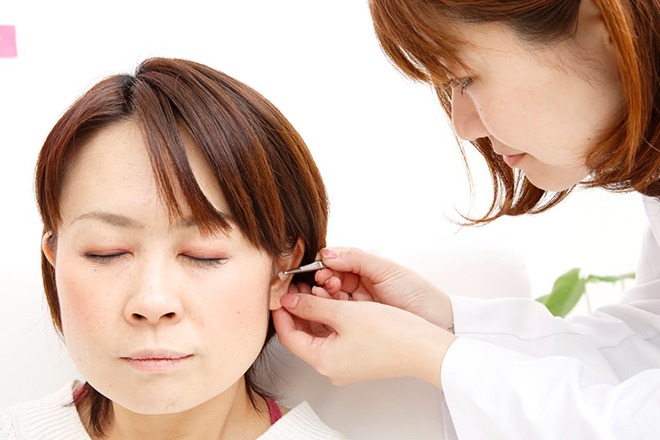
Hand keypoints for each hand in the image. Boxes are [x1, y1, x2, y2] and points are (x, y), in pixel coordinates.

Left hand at [272, 292, 455, 387]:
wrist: (424, 348)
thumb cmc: (390, 334)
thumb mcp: (345, 313)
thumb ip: (312, 305)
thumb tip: (289, 301)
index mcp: (323, 361)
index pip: (289, 336)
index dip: (281, 312)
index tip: (279, 293)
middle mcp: (331, 368)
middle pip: (303, 336)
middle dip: (298, 309)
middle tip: (296, 286)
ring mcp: (345, 364)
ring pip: (320, 335)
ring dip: (315, 311)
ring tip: (315, 287)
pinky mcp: (357, 358)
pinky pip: (335, 337)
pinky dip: (330, 318)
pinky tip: (334, 299)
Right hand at [313, 247, 453, 330]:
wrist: (438, 322)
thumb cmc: (418, 294)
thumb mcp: (386, 270)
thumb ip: (356, 258)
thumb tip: (327, 253)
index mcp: (364, 270)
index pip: (333, 265)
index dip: (322, 267)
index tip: (316, 270)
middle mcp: (357, 288)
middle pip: (327, 283)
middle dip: (320, 282)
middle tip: (319, 284)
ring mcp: (356, 308)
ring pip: (329, 300)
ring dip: (322, 296)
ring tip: (322, 294)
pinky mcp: (357, 326)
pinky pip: (336, 317)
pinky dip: (328, 312)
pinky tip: (327, 308)